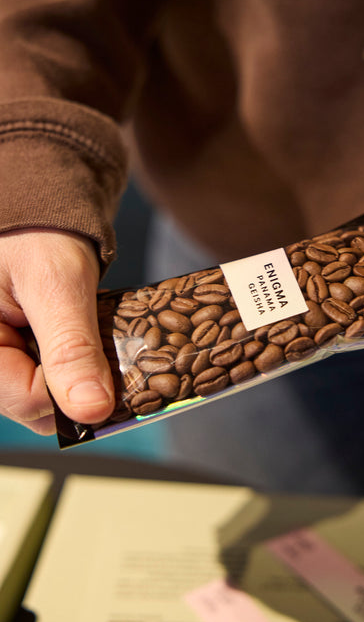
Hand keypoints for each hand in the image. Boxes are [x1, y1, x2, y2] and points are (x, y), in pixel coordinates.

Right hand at [0, 229, 114, 434]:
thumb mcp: (57, 284)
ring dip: (78, 368)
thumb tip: (91, 410)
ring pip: (49, 396)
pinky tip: (80, 331)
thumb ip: (71, 348)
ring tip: (83, 324)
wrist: (41, 211)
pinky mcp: (17, 355)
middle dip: (76, 378)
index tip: (96, 349)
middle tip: (94, 333)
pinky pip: (51, 378)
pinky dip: (75, 360)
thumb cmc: (38, 234)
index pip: (28, 401)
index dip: (71, 384)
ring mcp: (1, 359)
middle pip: (37, 406)